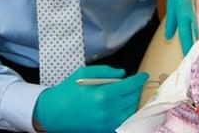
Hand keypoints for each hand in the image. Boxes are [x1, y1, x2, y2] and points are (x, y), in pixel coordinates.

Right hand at [33, 65, 148, 132]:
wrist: (54, 112)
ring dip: (133, 100)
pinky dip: (127, 112)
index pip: (130, 86)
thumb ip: (106, 71)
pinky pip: (123, 121)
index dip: (139, 79)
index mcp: (102, 95)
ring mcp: (107, 123)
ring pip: (131, 111)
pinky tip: (123, 105)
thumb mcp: (84, 73)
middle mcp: (107, 111)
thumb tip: (122, 74)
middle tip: (136, 83)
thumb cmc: (68, 91)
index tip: (144, 75)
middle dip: (137, 89)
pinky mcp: (104, 130)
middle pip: (133, 98)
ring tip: (129, 93)